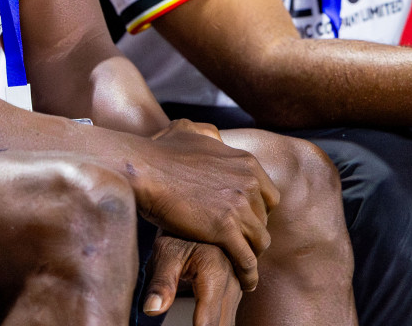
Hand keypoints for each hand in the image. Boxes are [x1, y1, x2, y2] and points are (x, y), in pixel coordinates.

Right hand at [130, 120, 279, 292]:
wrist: (143, 169)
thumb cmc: (158, 151)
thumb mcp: (189, 130)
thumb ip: (208, 133)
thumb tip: (214, 136)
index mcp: (245, 162)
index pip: (268, 196)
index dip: (257, 212)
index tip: (245, 222)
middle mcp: (248, 183)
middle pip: (264, 220)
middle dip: (253, 233)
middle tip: (240, 246)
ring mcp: (238, 206)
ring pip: (259, 241)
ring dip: (251, 255)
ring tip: (243, 267)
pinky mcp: (225, 229)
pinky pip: (247, 259)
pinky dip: (249, 273)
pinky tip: (245, 282)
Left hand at [141, 233, 242, 325]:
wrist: (193, 217)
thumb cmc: (176, 236)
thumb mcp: (165, 255)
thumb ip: (161, 284)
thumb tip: (151, 309)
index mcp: (214, 270)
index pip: (209, 318)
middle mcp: (232, 279)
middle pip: (222, 322)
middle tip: (193, 325)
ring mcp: (237, 284)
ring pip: (228, 321)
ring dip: (215, 324)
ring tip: (196, 323)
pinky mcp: (237, 289)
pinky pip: (229, 315)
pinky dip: (218, 322)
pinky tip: (203, 323)